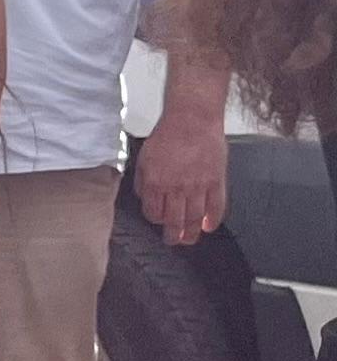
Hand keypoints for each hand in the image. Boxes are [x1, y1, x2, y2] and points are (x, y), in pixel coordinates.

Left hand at [137, 118, 225, 244]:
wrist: (192, 119)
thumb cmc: (167, 135)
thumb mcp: (144, 158)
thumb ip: (143, 180)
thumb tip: (143, 197)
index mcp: (155, 183)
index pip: (153, 212)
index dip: (155, 219)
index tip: (158, 221)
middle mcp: (176, 188)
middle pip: (174, 221)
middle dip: (172, 235)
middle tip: (173, 241)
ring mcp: (198, 186)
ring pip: (194, 218)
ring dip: (191, 233)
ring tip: (189, 240)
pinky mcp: (216, 181)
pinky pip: (216, 207)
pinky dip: (212, 220)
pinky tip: (208, 227)